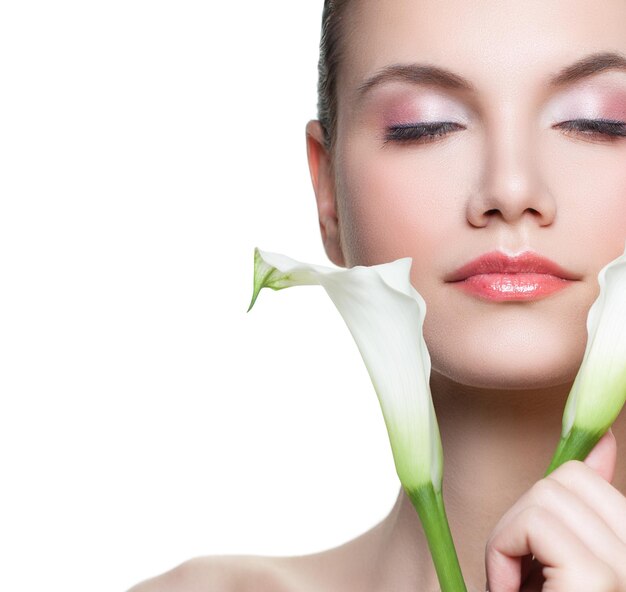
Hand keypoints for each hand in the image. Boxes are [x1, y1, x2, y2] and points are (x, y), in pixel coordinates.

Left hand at [485, 429, 625, 590]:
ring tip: (517, 584)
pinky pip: (533, 522)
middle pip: (570, 477)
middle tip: (521, 571)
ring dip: (509, 536)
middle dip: (526, 516)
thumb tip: (605, 437)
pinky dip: (502, 550)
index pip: (589, 479)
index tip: (531, 539)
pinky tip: (509, 589)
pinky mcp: (597, 579)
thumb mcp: (558, 553)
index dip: (547, 499)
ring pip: (547, 492)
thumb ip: (582, 504)